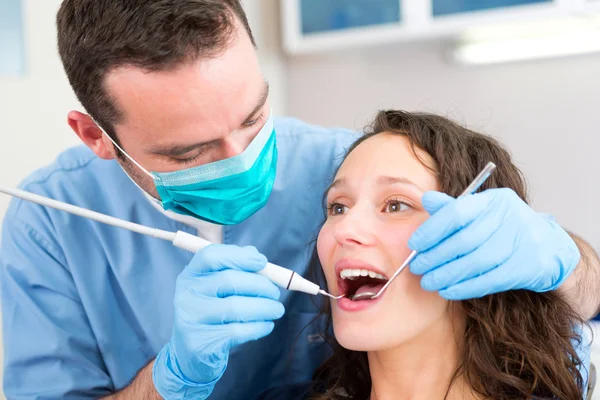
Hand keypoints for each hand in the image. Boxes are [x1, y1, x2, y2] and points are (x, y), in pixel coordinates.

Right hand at [152, 245, 284, 398]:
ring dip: (264, 307)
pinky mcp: (200, 343)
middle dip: (260, 285)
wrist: (191, 354)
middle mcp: (186, 294)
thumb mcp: (216, 289)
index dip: (239, 255)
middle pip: (228, 280)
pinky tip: (266, 325)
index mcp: (190, 275)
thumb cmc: (211, 315)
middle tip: (275, 293)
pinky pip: (238, 331)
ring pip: (235, 307)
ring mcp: (190, 319)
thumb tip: (255, 255)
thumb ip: (234, 269)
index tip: (262, 262)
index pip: (211, 256)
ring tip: (276, 310)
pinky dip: (259, 327)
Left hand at [408, 188, 579, 299]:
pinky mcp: (525, 267)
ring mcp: (520, 243)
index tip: (414, 244)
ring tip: (428, 282)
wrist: (548, 246)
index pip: (456, 213)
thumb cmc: (504, 226)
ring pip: (475, 263)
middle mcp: (509, 218)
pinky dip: (465, 287)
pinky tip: (448, 291)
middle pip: (464, 240)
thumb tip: (426, 199)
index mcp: (494, 200)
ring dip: (446, 275)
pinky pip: (489, 280)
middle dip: (435, 256)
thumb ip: (452, 207)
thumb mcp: (481, 210)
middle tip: (417, 267)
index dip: (431, 230)